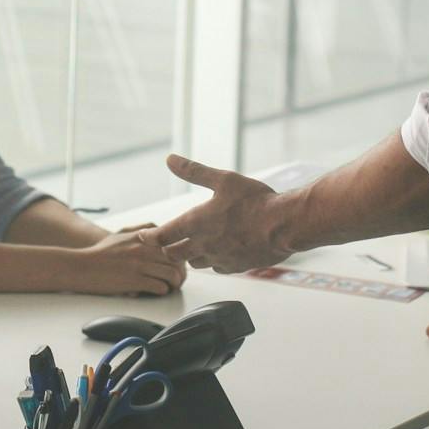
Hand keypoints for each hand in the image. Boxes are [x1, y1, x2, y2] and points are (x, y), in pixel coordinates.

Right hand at [75, 229, 187, 296]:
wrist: (80, 266)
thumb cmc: (98, 254)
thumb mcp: (120, 236)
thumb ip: (139, 233)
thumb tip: (154, 233)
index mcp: (142, 237)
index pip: (173, 243)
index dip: (180, 256)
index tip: (178, 264)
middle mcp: (143, 248)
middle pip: (177, 260)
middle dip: (180, 272)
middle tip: (177, 280)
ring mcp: (140, 264)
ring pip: (172, 274)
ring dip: (174, 283)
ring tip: (170, 287)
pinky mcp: (135, 280)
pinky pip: (160, 287)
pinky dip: (163, 291)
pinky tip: (158, 292)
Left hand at [155, 154, 293, 272]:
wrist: (284, 225)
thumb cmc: (255, 201)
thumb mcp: (223, 179)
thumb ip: (194, 171)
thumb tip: (170, 160)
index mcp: (196, 223)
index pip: (162, 236)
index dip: (149, 237)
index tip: (144, 235)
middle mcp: (204, 244)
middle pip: (173, 254)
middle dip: (166, 248)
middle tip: (165, 242)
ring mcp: (220, 258)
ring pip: (194, 263)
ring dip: (188, 255)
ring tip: (190, 246)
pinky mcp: (236, 266)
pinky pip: (216, 268)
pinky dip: (211, 261)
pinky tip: (217, 252)